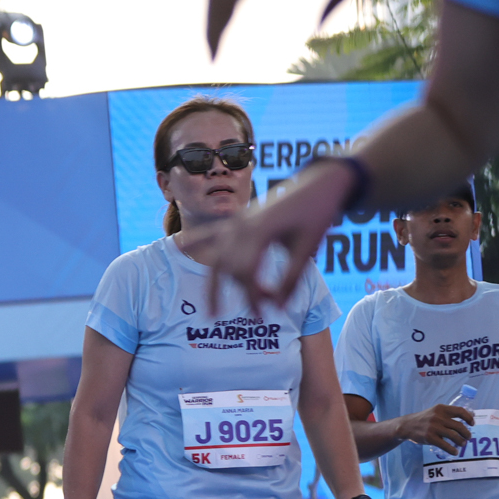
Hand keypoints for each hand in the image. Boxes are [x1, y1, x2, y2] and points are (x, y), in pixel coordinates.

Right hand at [198, 161, 353, 313]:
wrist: (319, 183)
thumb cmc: (317, 213)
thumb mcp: (308, 246)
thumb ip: (292, 278)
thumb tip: (280, 308)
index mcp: (260, 230)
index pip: (246, 272)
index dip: (254, 296)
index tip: (267, 313)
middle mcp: (241, 226)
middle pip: (228, 269)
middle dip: (242, 294)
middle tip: (258, 315)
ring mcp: (237, 222)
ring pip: (217, 259)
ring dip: (217, 284)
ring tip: (213, 310)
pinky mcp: (238, 221)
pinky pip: (210, 234)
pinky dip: (195, 241)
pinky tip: (178, 246)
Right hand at [397, 404, 473, 451]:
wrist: (406, 426)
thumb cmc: (424, 419)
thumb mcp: (435, 412)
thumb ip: (449, 413)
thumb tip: (470, 416)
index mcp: (441, 409)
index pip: (460, 411)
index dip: (469, 418)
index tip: (472, 424)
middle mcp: (438, 417)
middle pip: (459, 426)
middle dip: (466, 433)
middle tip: (468, 437)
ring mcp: (434, 427)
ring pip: (454, 436)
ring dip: (461, 441)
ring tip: (463, 444)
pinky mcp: (429, 437)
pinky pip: (445, 445)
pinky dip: (452, 450)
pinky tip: (454, 452)